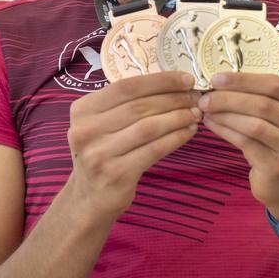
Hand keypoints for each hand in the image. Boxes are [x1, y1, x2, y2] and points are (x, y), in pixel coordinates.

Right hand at [66, 71, 201, 218]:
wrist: (90, 198)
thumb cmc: (104, 153)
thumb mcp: (102, 125)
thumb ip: (126, 104)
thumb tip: (173, 85)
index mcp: (82, 110)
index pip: (127, 87)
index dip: (160, 80)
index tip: (187, 79)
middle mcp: (86, 130)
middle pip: (140, 106)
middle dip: (174, 99)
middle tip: (196, 98)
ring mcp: (99, 153)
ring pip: (149, 127)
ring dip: (178, 117)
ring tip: (196, 114)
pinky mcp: (116, 174)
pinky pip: (154, 149)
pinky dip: (175, 138)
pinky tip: (188, 132)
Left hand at [198, 72, 278, 220]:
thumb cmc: (277, 146)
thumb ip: (260, 100)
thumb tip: (221, 83)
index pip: (276, 85)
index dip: (244, 80)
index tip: (217, 78)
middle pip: (264, 104)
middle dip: (229, 98)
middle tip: (205, 97)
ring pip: (254, 124)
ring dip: (225, 114)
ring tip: (206, 110)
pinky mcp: (278, 167)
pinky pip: (246, 143)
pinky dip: (226, 131)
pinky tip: (212, 125)